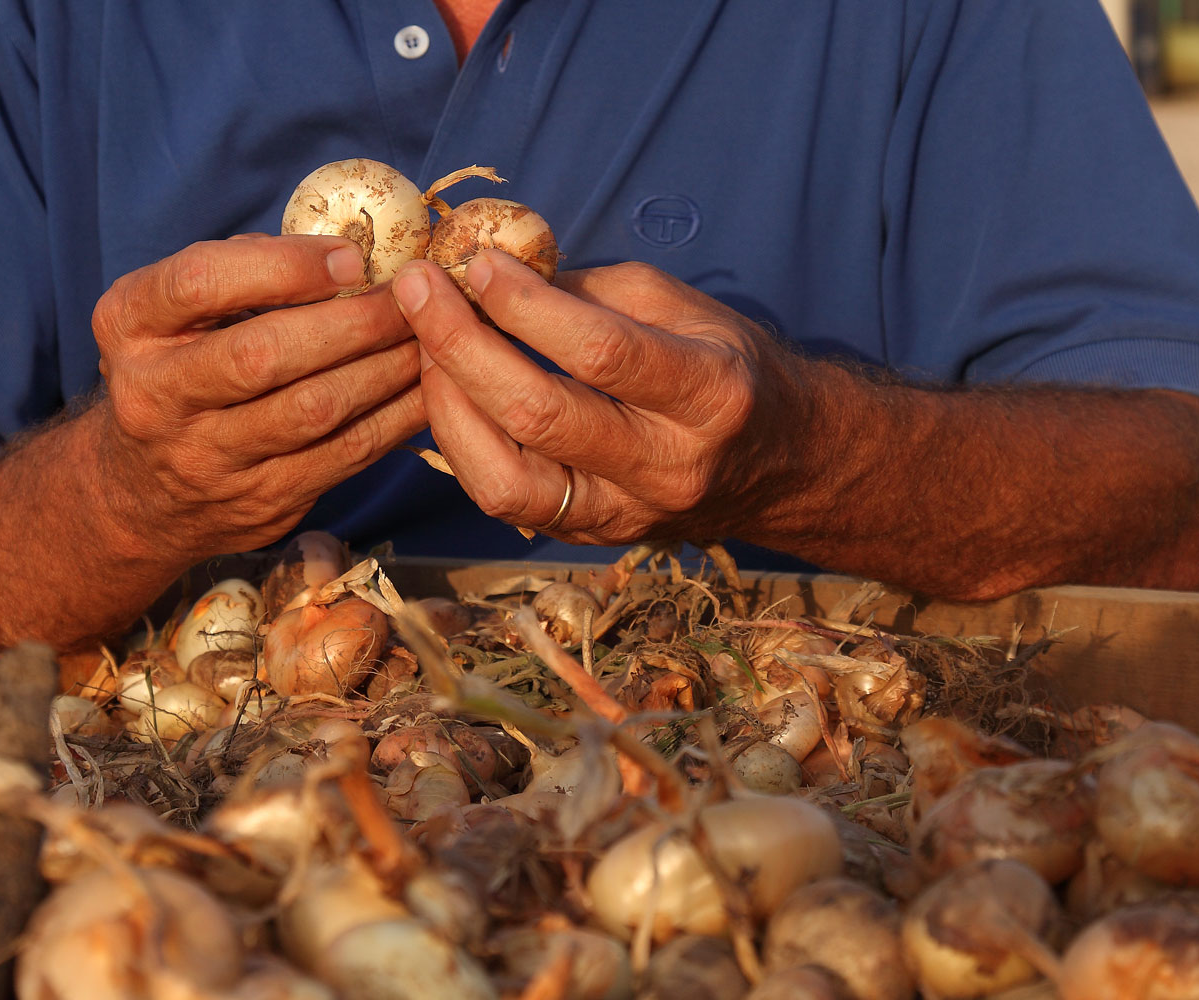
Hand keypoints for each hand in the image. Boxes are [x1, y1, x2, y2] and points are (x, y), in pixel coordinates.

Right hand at [90, 235, 425, 560]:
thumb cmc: (179, 370)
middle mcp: (154, 394)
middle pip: (262, 353)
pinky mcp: (258, 503)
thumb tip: (346, 247)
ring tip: (431, 337)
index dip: (284, 267)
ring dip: (385, 369)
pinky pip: (343, 456)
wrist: (142, 495)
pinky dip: (394, 419)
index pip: (200, 282)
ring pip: (312, 410)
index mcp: (129, 325)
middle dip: (352, 322)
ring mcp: (206, 458)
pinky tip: (427, 390)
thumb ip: (243, 270)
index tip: (351, 258)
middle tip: (411, 300)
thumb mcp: (174, 312)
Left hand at [390, 250, 796, 543]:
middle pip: (539, 415)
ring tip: (424, 348)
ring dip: (447, 406)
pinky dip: (462, 443)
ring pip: (505, 481)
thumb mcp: (681, 307)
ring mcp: (625, 515)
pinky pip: (504, 498)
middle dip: (461, 345)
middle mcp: (667, 466)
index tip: (477, 262)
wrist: (779, 463)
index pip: (601, 352)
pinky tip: (448, 395)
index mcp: (709, 394)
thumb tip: (494, 270)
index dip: (525, 305)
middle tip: (419, 291)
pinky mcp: (589, 537)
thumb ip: (591, 290)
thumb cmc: (725, 365)